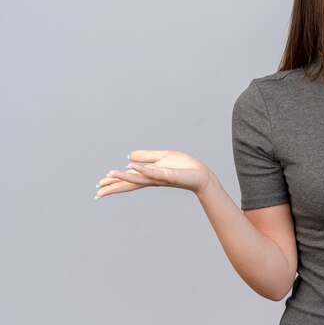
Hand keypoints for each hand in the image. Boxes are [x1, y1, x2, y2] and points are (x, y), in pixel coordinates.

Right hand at [95, 150, 213, 198]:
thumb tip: (129, 156)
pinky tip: (132, 167)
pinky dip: (143, 170)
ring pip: (138, 178)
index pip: (129, 178)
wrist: (201, 174)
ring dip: (123, 177)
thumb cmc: (184, 167)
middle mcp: (152, 179)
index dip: (114, 182)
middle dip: (114, 187)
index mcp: (149, 174)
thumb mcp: (163, 157)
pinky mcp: (168, 175)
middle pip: (129, 183)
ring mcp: (159, 178)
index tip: (99, 186)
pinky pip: (154, 172)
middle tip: (98, 192)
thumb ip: (147, 156)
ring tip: (109, 174)